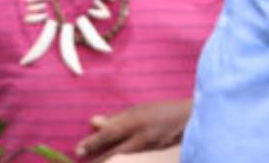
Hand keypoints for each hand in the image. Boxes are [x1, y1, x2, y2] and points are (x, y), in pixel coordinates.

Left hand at [75, 100, 190, 161]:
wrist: (191, 120)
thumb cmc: (162, 110)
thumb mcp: (137, 109)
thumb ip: (115, 117)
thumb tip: (93, 122)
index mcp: (137, 121)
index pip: (110, 134)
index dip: (93, 143)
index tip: (77, 150)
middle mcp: (144, 137)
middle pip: (116, 153)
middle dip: (98, 159)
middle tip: (82, 159)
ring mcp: (150, 148)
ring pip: (124, 157)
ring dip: (107, 160)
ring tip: (94, 161)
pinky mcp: (155, 154)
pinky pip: (133, 158)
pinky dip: (120, 159)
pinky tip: (111, 159)